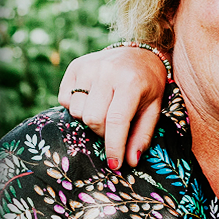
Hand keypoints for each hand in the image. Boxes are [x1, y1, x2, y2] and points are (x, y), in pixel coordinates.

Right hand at [58, 45, 168, 166]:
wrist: (140, 53)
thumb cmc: (148, 85)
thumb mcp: (154, 109)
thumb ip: (142, 136)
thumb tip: (130, 162)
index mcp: (131, 81)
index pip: (116, 121)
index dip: (114, 146)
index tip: (114, 165)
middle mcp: (107, 71)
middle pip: (93, 119)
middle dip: (102, 133)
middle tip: (113, 129)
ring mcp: (89, 66)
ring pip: (77, 111)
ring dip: (88, 119)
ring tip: (103, 111)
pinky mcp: (75, 66)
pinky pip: (65, 99)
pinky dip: (75, 106)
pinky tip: (91, 100)